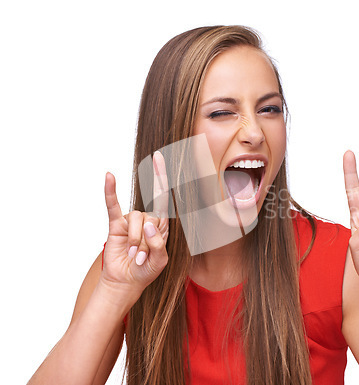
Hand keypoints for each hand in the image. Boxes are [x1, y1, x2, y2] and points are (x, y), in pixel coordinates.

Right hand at [100, 151, 169, 298]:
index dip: (161, 177)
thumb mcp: (160, 262)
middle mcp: (147, 219)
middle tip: (142, 257)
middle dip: (148, 241)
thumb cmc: (146, 270)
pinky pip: (113, 205)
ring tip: (134, 256)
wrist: (126, 282)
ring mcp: (131, 220)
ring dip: (136, 242)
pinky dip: (111, 192)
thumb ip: (158, 245)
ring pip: (136, 220)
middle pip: (152, 216)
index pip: (163, 197)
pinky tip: (110, 177)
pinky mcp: (116, 225)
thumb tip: (149, 225)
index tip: (158, 157)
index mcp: (161, 224)